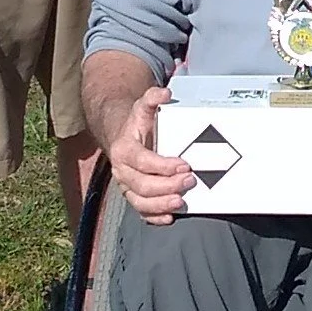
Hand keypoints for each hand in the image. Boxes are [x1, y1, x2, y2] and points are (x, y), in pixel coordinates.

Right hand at [108, 86, 195, 225]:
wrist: (124, 138)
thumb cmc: (138, 125)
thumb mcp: (142, 107)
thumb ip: (152, 97)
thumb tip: (166, 93)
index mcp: (123, 149)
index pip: (141, 161)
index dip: (162, 165)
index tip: (184, 165)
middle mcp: (122, 170)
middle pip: (142, 184)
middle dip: (166, 186)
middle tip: (190, 181)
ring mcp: (127, 186)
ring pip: (140, 201)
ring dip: (161, 204)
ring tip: (181, 201)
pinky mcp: (134, 196)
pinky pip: (141, 212)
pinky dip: (154, 217)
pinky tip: (170, 217)